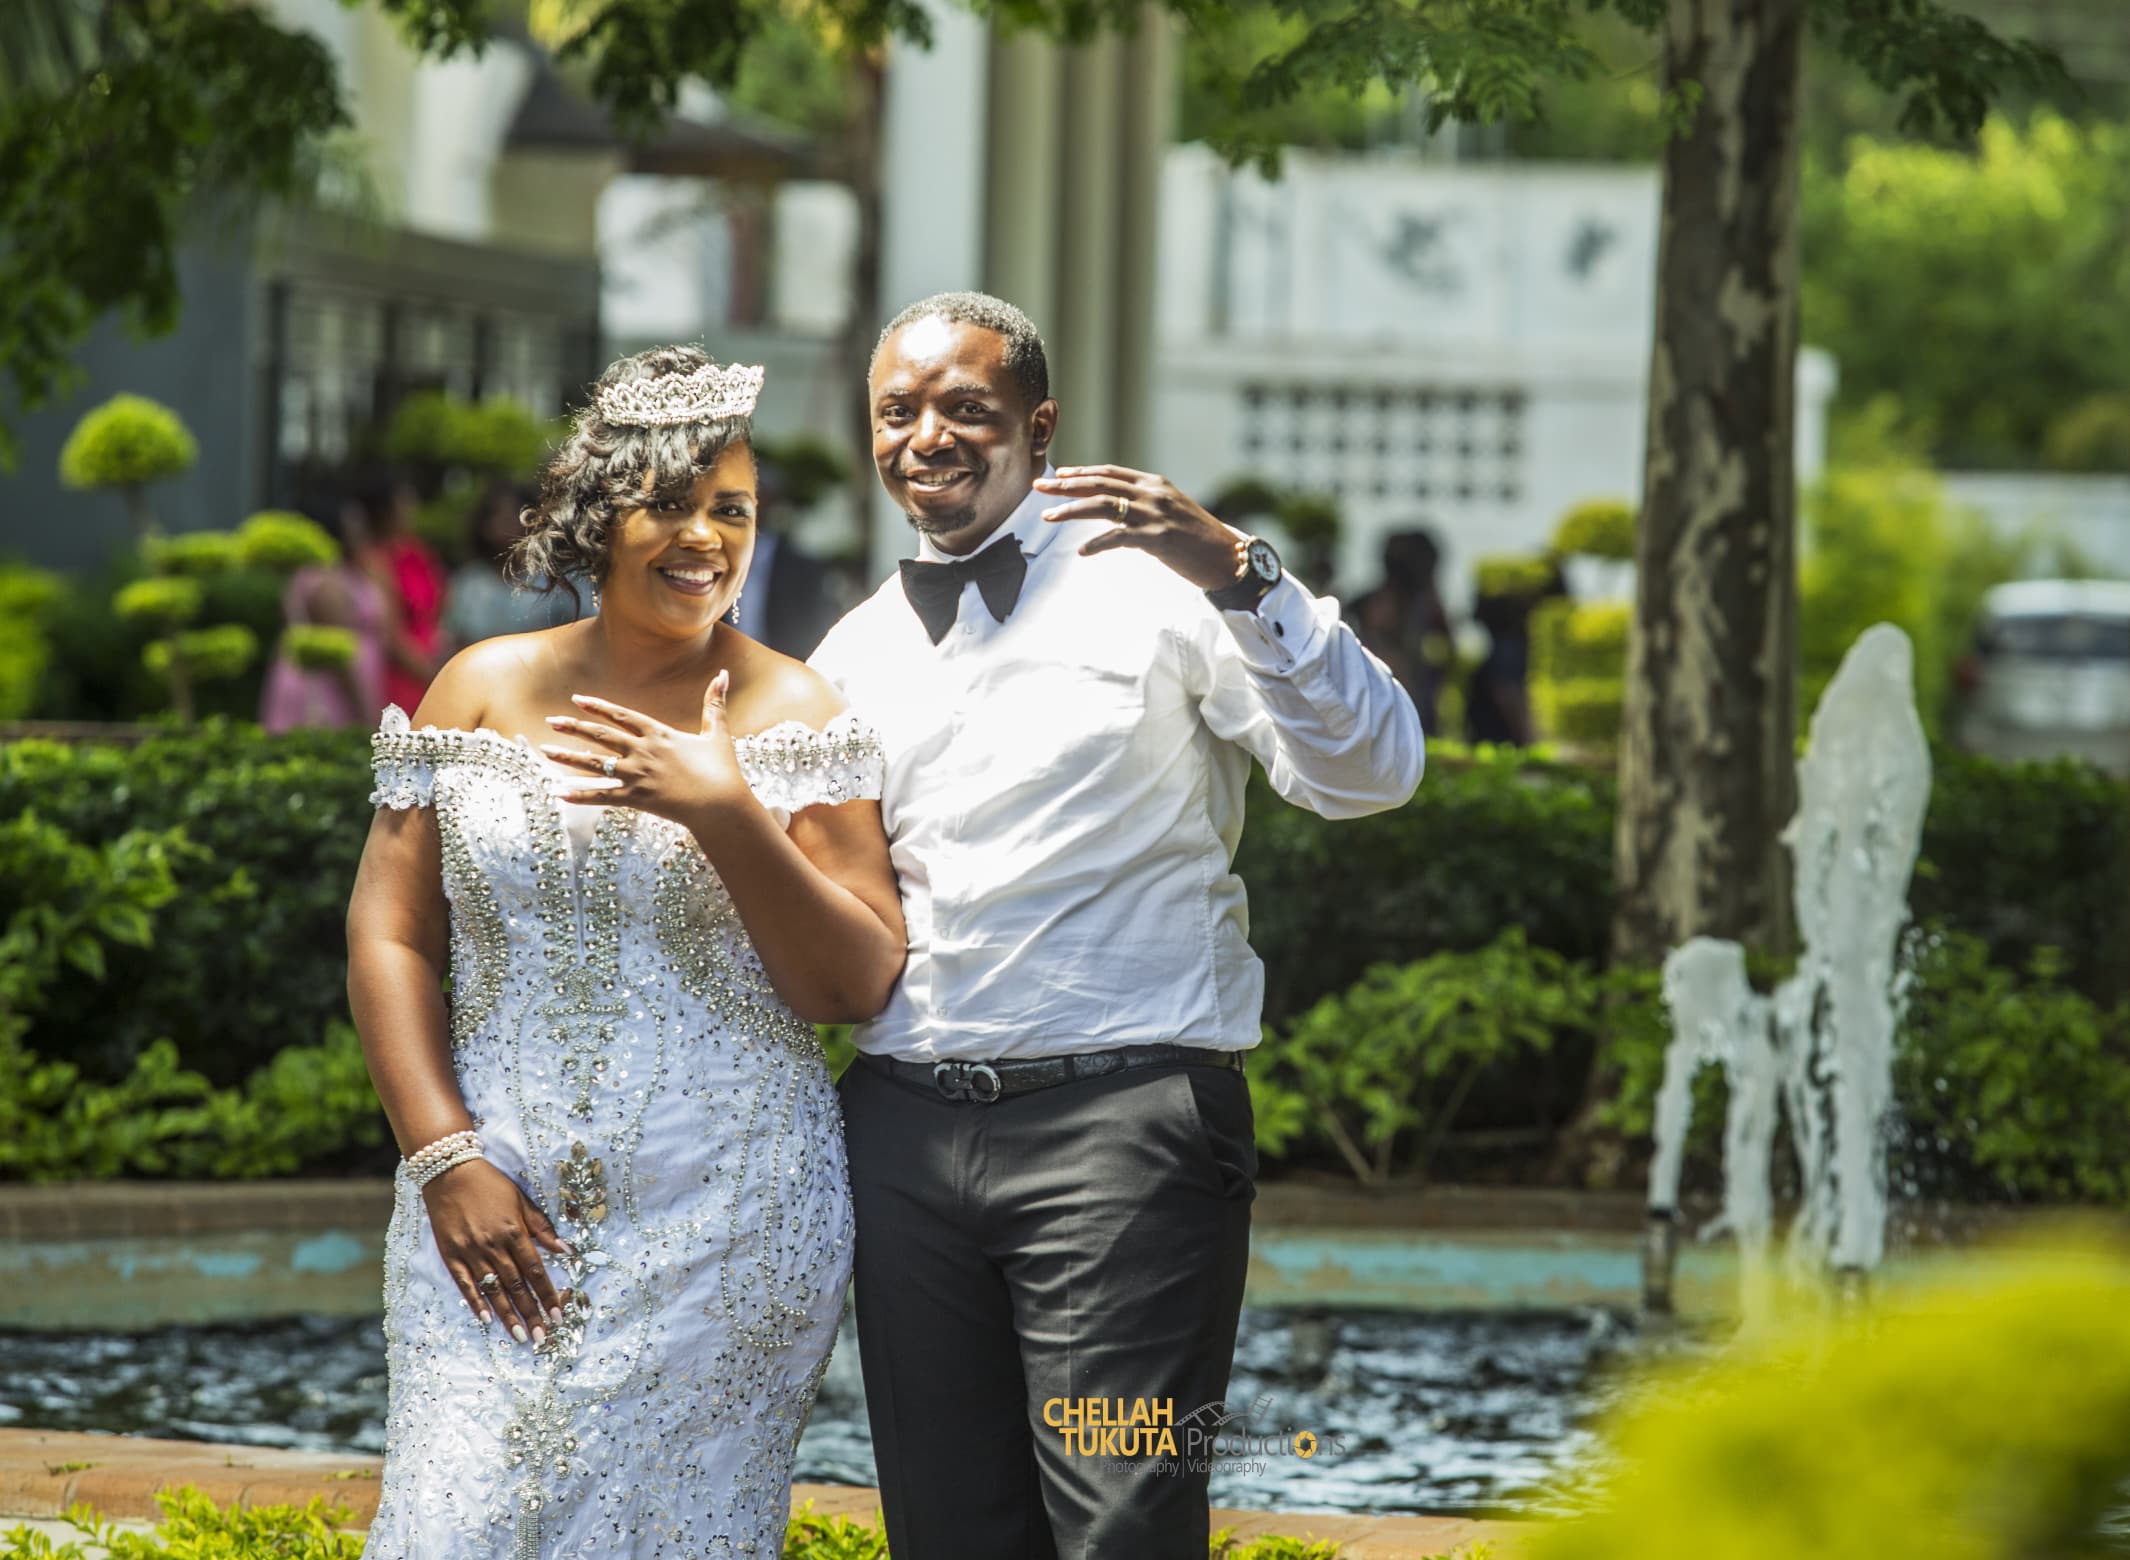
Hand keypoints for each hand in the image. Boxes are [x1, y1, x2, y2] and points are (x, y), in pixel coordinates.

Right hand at [422, 1158, 573, 1345]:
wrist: (450, 1172)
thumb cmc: (490, 1185)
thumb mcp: (521, 1200)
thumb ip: (541, 1227)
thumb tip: (565, 1250)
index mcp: (515, 1231)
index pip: (536, 1271)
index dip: (547, 1295)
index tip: (558, 1316)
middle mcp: (494, 1245)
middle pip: (516, 1286)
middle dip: (531, 1313)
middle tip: (542, 1337)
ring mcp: (470, 1252)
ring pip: (493, 1289)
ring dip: (507, 1315)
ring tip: (520, 1336)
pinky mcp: (450, 1255)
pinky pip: (465, 1283)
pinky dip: (475, 1302)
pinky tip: (486, 1319)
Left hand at [540, 671, 749, 831]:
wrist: (722, 805)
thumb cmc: (722, 770)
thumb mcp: (717, 733)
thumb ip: (714, 703)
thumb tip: (724, 673)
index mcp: (659, 733)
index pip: (621, 716)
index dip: (598, 707)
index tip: (577, 700)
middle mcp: (643, 751)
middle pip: (601, 736)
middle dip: (573, 728)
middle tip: (550, 722)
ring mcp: (637, 775)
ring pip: (595, 764)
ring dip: (568, 757)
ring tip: (546, 752)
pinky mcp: (636, 799)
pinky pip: (602, 796)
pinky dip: (580, 796)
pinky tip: (560, 794)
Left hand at [1033, 465, 1247, 591]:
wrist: (1228, 556)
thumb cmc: (1199, 538)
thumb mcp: (1170, 510)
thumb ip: (1144, 504)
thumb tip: (1115, 508)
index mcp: (1154, 484)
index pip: (1110, 473)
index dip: (1081, 472)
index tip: (1058, 475)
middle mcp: (1152, 493)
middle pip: (1100, 484)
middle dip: (1066, 485)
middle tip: (1039, 488)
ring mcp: (1155, 514)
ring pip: (1103, 506)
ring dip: (1072, 510)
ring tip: (1048, 517)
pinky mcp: (1158, 537)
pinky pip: (1119, 537)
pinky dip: (1098, 543)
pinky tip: (1082, 551)